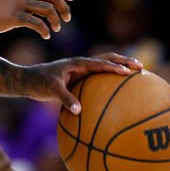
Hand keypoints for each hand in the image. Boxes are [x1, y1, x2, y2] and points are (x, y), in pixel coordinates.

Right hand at [0, 0, 73, 38]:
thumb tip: (52, 3)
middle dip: (64, 8)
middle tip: (66, 19)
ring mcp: (18, 2)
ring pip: (48, 10)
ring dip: (56, 21)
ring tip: (56, 29)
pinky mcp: (14, 17)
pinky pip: (37, 24)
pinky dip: (45, 30)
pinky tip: (46, 36)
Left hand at [22, 53, 142, 113]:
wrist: (28, 80)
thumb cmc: (39, 82)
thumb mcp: (51, 89)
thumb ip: (65, 98)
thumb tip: (79, 111)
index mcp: (77, 63)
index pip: (100, 63)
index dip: (114, 67)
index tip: (129, 72)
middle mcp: (81, 64)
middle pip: (107, 59)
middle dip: (124, 61)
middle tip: (141, 67)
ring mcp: (81, 69)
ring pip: (104, 65)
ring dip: (119, 66)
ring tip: (137, 74)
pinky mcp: (79, 77)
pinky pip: (98, 76)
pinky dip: (110, 79)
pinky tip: (118, 91)